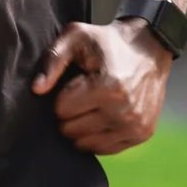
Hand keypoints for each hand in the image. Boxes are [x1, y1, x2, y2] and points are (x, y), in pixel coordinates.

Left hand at [31, 19, 171, 154]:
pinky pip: (104, 149)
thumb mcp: (76, 37)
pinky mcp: (142, 134)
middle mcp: (125, 112)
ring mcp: (135, 126)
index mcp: (109, 87)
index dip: (62, 96)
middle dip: (69, 114)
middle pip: (71, 130)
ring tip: (92, 105)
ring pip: (85, 144)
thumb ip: (53, 60)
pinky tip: (102, 116)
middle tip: (82, 95)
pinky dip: (97, 136)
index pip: (62, 110)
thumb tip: (37, 89)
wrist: (150, 47)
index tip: (75, 83)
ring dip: (82, 127)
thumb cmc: (107, 42)